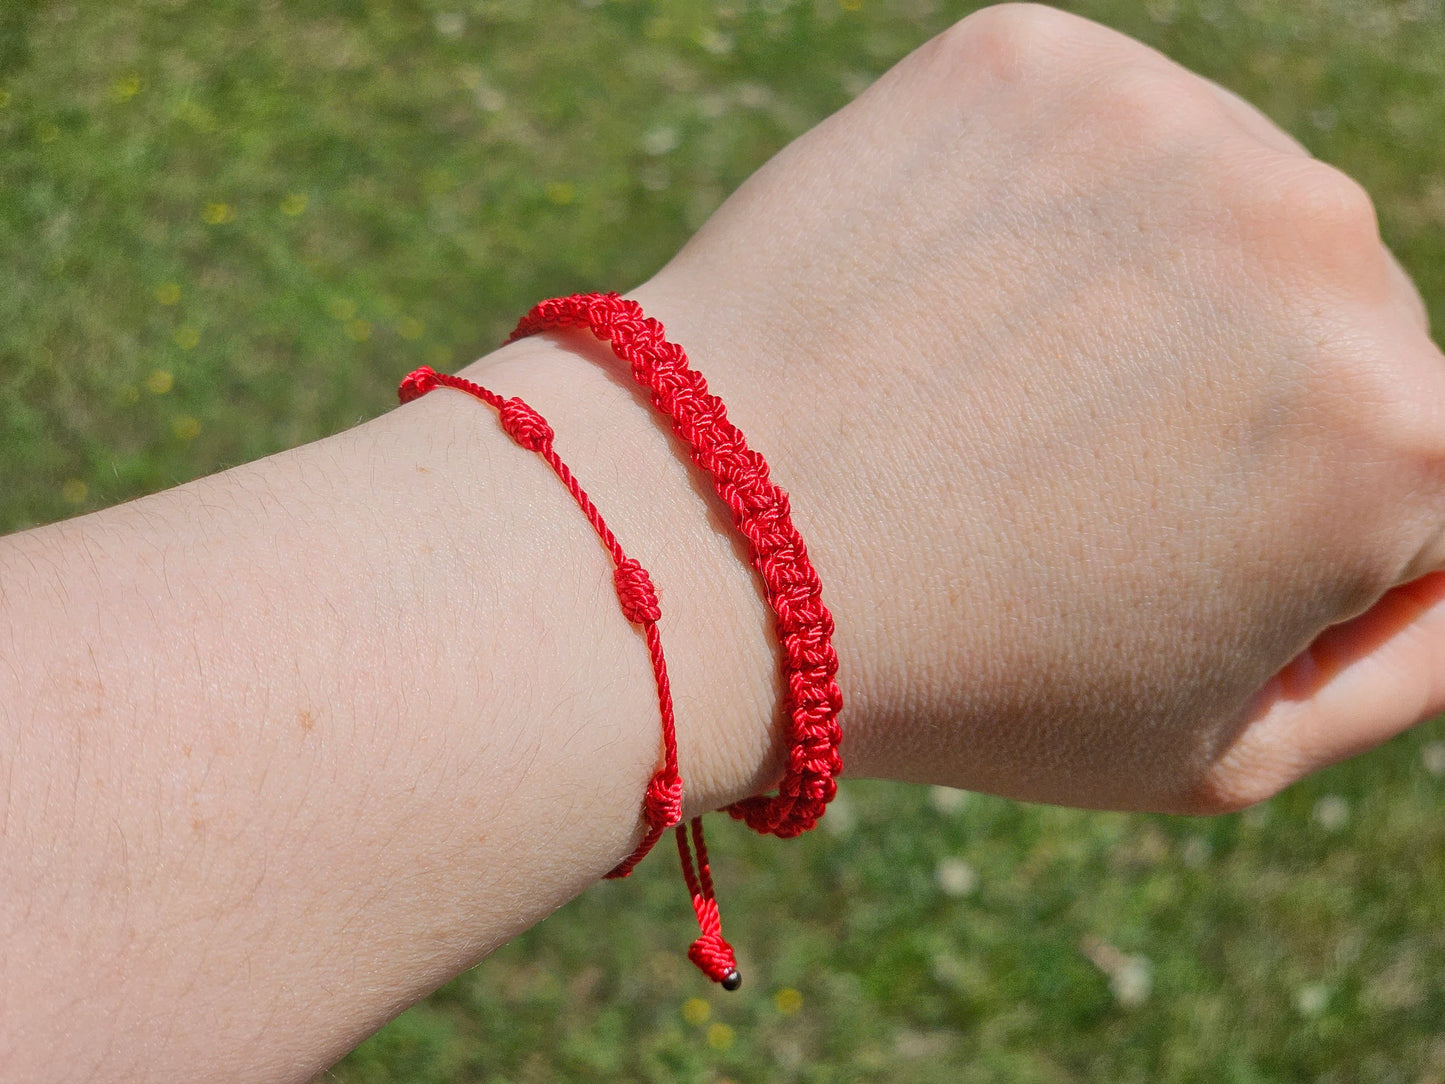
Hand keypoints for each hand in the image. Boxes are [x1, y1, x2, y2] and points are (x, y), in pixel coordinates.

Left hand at [630, 3, 1444, 812]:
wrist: (710, 544)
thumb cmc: (960, 676)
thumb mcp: (1213, 749)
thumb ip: (1401, 655)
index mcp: (1399, 437)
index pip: (1420, 462)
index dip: (1290, 519)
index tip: (1159, 542)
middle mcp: (1322, 250)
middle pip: (1326, 320)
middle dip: (1223, 394)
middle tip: (1049, 470)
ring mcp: (1174, 131)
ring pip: (1210, 213)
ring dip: (1135, 287)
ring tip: (987, 384)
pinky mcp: (1037, 64)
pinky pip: (1084, 141)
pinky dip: (1032, 211)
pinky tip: (941, 299)